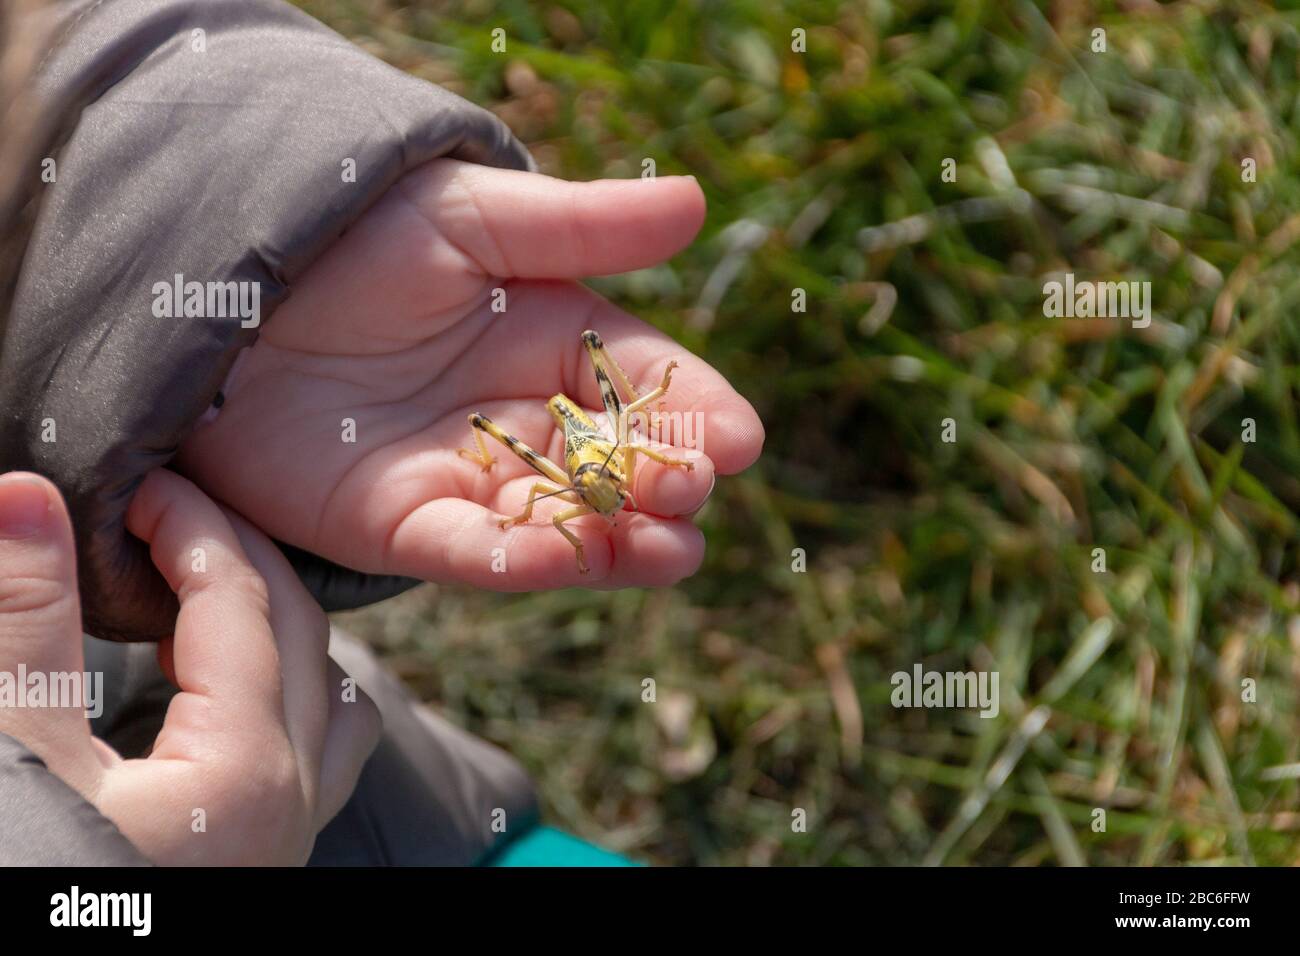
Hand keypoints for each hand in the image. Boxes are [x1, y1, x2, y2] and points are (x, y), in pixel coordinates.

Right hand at [0, 470, 379, 864]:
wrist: (34, 953)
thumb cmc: (21, 876)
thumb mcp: (9, 751)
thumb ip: (24, 623)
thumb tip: (30, 496)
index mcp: (244, 771)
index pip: (243, 601)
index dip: (193, 527)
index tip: (141, 485)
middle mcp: (289, 805)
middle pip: (306, 638)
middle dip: (246, 563)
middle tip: (176, 515)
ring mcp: (282, 841)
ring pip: (332, 701)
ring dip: (283, 631)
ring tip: (212, 589)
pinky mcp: (256, 864)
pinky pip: (314, 754)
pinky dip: (286, 693)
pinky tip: (226, 685)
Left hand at [176, 160, 763, 588]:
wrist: (222, 288)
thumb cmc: (351, 238)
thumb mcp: (473, 219)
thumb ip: (583, 227)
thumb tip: (698, 203)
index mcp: (552, 340)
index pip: (644, 382)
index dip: (694, 411)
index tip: (738, 438)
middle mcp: (520, 417)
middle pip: (613, 463)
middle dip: (663, 482)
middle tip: (696, 489)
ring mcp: (465, 478)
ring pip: (561, 521)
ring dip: (619, 542)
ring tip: (674, 549)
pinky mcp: (401, 526)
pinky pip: (474, 551)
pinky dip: (525, 560)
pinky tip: (573, 558)